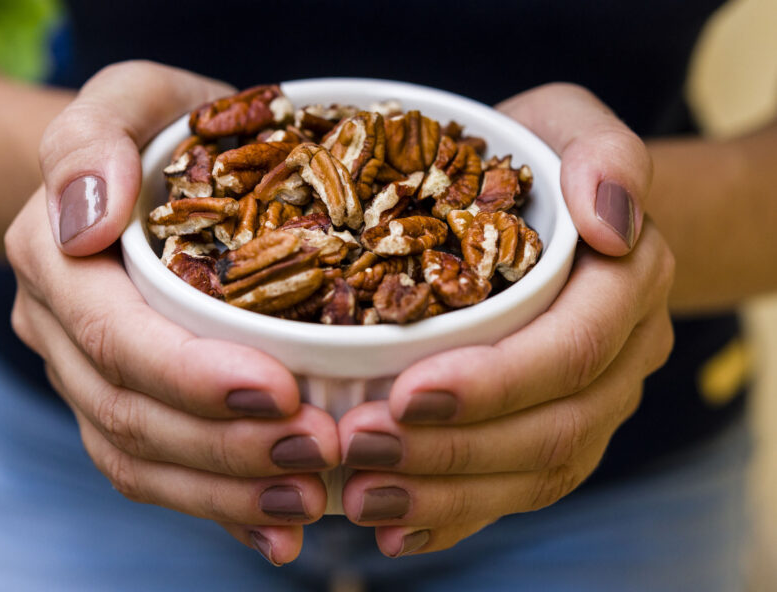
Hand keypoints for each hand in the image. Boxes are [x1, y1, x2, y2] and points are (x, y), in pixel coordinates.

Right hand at [6, 62, 338, 565]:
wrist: (159, 169)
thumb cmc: (162, 128)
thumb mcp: (132, 98)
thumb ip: (92, 140)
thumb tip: (84, 218)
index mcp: (56, 257)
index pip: (114, 336)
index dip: (190, 375)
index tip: (279, 391)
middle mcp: (60, 329)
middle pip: (130, 413)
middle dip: (225, 447)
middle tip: (321, 453)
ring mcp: (88, 377)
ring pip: (140, 459)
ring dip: (226, 492)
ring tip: (314, 497)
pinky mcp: (126, 405)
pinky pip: (157, 473)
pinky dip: (220, 509)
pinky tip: (281, 529)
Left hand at [337, 83, 673, 556]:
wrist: (542, 210)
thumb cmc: (538, 159)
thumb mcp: (567, 124)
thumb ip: (601, 155)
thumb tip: (613, 222)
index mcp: (626, 286)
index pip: (572, 349)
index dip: (494, 380)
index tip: (405, 392)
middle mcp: (620, 357)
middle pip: (553, 426)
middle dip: (453, 448)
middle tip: (357, 447)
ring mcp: (591, 405)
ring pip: (534, 472)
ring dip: (445, 494)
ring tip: (360, 495)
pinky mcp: (552, 434)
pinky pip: (517, 491)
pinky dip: (456, 517)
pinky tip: (394, 526)